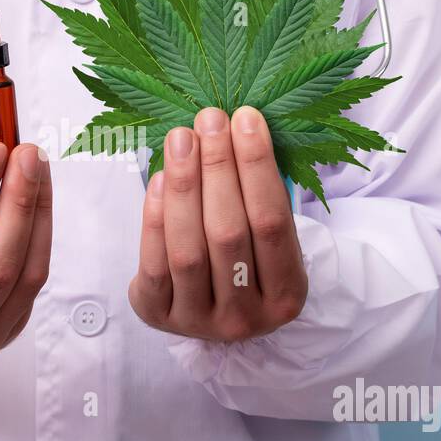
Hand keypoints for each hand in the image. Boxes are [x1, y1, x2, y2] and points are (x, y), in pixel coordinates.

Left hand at [129, 106, 307, 342]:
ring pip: (188, 249)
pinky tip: (161, 179)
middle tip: (210, 119)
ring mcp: (200, 321)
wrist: (209, 311)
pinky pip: (154, 264)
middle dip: (218, 168)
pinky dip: (156, 217)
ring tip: (181, 138)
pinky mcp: (159, 316)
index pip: (272, 222)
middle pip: (228, 233)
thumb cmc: (245, 259)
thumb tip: (238, 124)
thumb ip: (258, 195)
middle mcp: (246, 318)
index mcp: (286, 296)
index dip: (258, 167)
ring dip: (184, 186)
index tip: (246, 118)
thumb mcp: (268, 238)